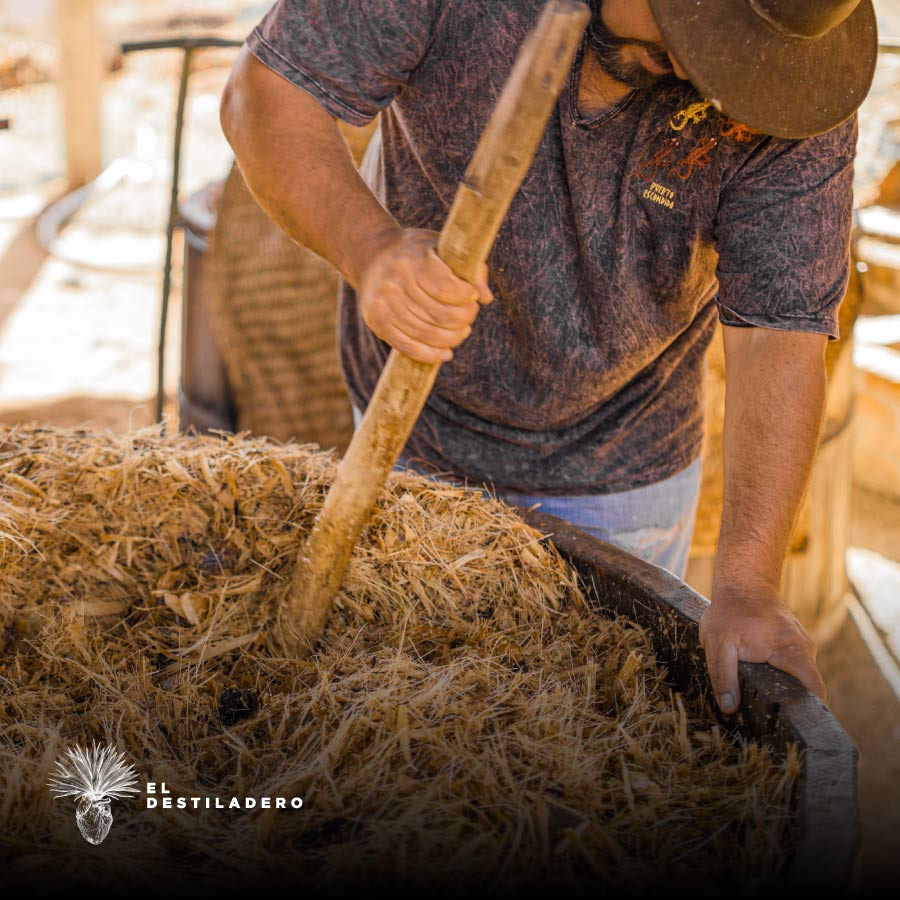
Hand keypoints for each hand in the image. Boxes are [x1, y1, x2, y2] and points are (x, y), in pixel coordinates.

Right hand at [358, 228, 492, 363]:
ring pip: (427, 334)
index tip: (472, 296)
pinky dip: (430, 355)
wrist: (371, 257)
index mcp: (414, 260)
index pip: (448, 288)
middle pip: (440, 315)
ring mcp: (384, 304)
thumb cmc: (417, 254)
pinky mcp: (377, 322)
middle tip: (469, 317)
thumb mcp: (442, 248)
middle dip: (463, 320)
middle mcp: (395, 282)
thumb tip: (485, 297)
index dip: (467, 297)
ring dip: (451, 339)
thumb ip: (469, 268)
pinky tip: (445, 354)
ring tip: (461, 333)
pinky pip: (408, 347)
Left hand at [699, 582, 825, 714]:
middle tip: (767, 721)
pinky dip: (778, 674)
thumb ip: (723, 676)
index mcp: (794, 652)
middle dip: (788, 703)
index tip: (795, 727)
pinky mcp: (792, 643)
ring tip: (760, 702)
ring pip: (796, 676)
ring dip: (781, 687)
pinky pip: (790, 666)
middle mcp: (804, 650)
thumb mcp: (719, 644)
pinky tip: (760, 678)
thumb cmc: (730, 611)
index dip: (810, 712)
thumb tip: (729, 708)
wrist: (742, 582)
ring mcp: (800, 645)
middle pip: (805, 687)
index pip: (815, 691)